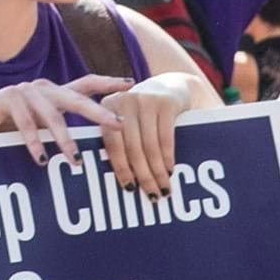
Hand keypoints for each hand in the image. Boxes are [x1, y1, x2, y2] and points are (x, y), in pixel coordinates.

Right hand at [0, 75, 125, 171]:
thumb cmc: (2, 128)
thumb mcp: (36, 128)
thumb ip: (56, 129)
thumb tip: (87, 149)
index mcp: (51, 93)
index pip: (86, 84)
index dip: (108, 82)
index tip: (132, 84)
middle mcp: (41, 88)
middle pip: (77, 98)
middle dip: (99, 112)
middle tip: (119, 125)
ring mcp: (24, 91)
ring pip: (52, 115)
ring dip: (64, 140)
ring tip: (75, 160)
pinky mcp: (7, 98)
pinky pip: (25, 123)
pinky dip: (34, 142)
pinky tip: (41, 159)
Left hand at [95, 78, 198, 197]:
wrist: (172, 84)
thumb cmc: (143, 112)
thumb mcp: (127, 117)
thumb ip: (119, 139)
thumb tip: (120, 180)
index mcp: (108, 106)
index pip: (112, 144)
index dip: (121, 169)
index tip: (130, 189)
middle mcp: (124, 101)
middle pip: (132, 148)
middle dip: (143, 175)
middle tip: (152, 195)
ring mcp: (145, 100)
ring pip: (150, 146)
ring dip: (157, 172)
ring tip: (164, 188)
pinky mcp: (166, 103)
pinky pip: (166, 138)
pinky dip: (168, 158)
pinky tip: (170, 171)